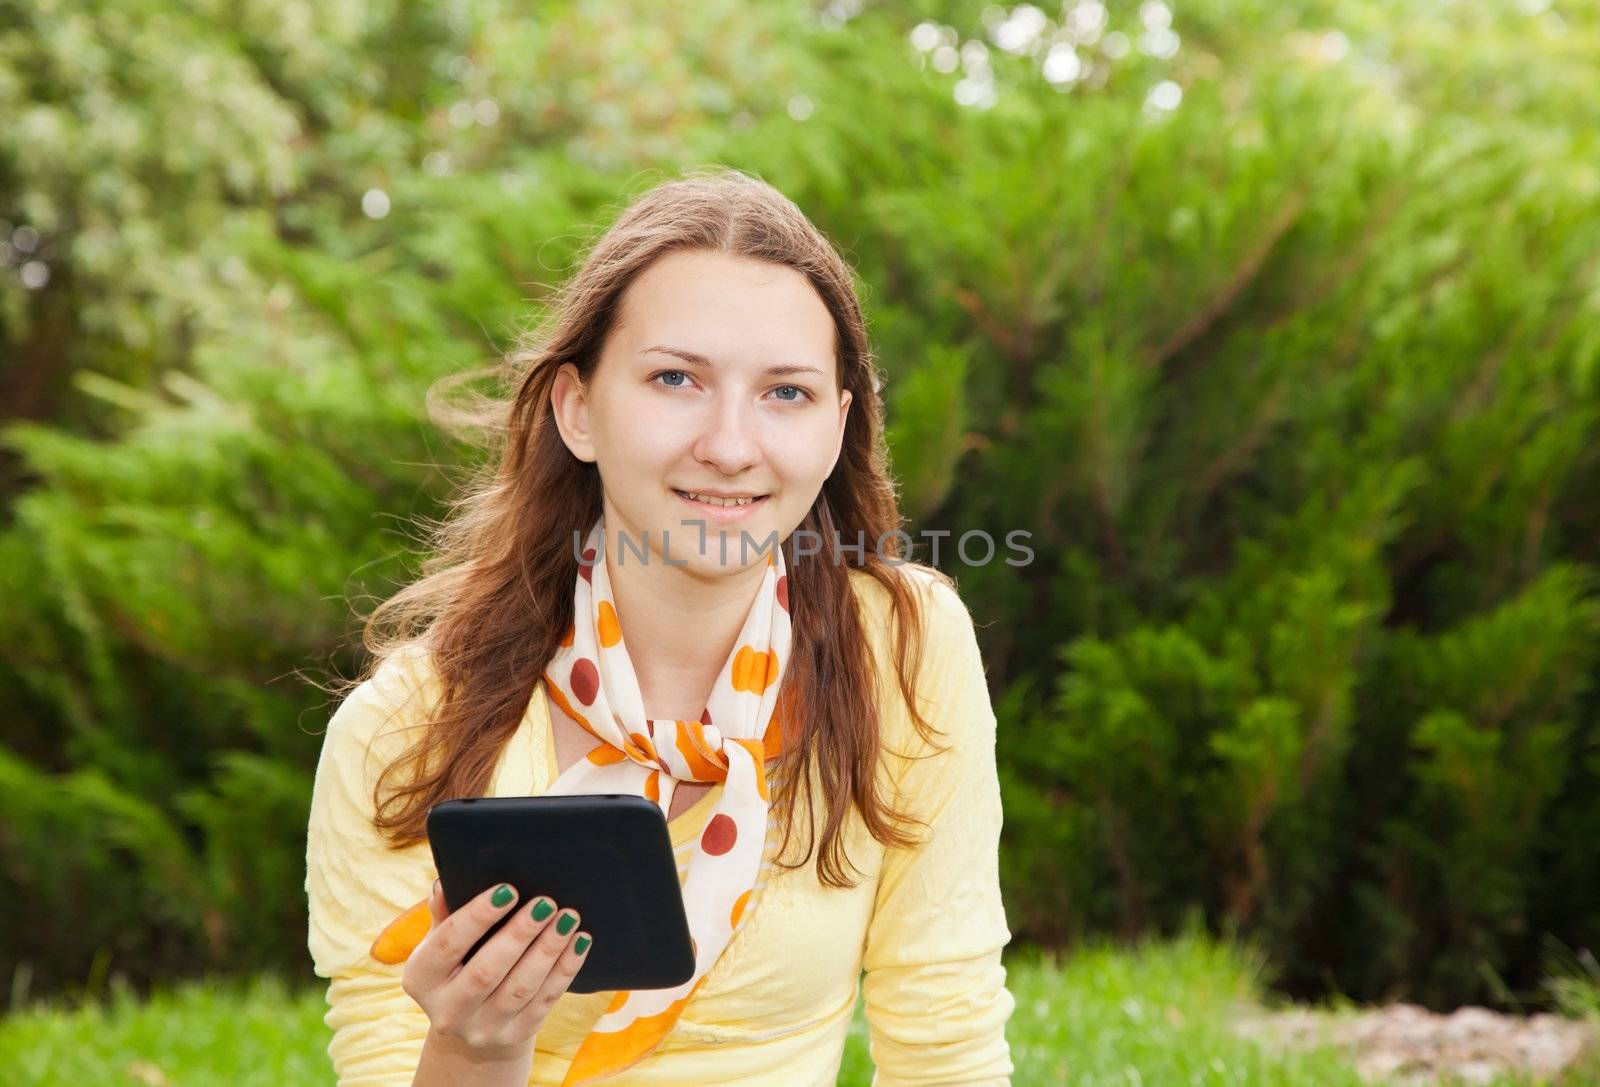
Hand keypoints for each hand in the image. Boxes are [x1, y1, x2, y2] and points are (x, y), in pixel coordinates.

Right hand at [401, 879, 592, 1059]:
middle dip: (520, 934)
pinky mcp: (514, 1035)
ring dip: (547, 950)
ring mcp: (481, 1029)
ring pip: (520, 988)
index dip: (477, 916)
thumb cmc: (460, 962)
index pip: (447, 944)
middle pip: (486, 971)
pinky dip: (565, 970)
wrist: (473, 1020)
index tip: (509, 889)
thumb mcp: (442, 942)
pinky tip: (580, 942)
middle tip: (546, 903)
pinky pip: (544, 1001)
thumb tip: (443, 885)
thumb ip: (444, 914)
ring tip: (568, 918)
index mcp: (420, 979)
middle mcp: (447, 1011)